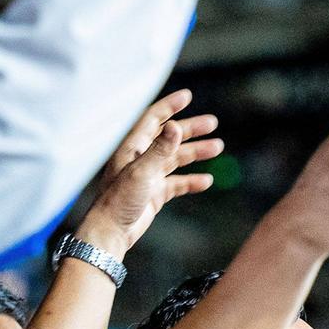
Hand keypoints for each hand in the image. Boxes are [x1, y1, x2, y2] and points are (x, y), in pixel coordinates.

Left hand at [75, 91, 223, 261]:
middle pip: (169, 137)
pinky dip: (191, 180)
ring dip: (196, 152)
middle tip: (212, 123)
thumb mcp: (142, 171)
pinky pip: (177, 183)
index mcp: (132, 147)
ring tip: (217, 147)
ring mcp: (148, 176)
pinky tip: (206, 181)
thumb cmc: (119, 200)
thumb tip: (175, 126)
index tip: (187, 96)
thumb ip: (160, 149)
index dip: (169, 106)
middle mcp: (141, 158)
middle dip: (191, 129)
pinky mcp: (154, 194)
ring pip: (176, 159)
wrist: (110, 232)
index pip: (152, 119)